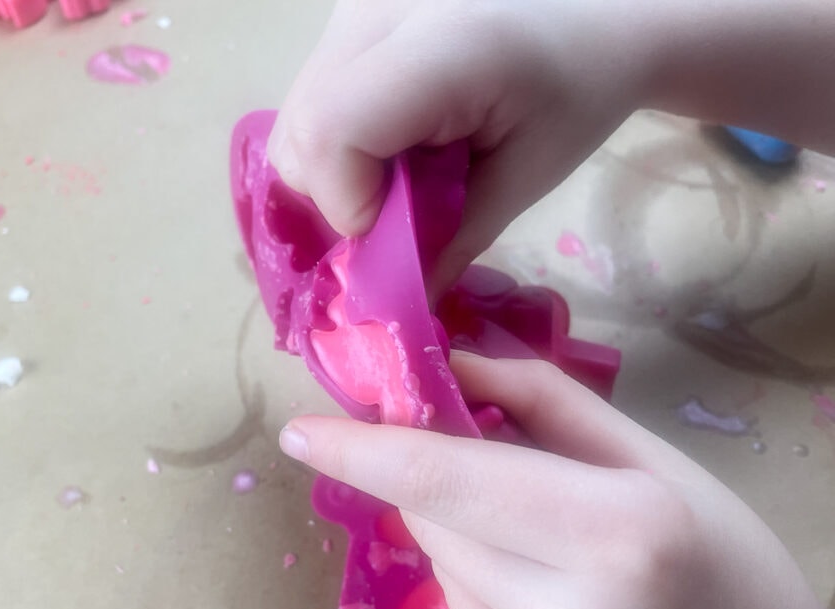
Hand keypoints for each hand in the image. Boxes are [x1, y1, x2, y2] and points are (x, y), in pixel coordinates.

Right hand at [267, 0, 644, 295]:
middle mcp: (377, 13)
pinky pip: (307, 101)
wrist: (594, 13)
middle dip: (335, 198)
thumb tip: (394, 301)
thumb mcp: (526, 176)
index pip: (333, 134)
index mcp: (441, 46)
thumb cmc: (578, 92)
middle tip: (401, 210)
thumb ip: (454, 241)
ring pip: (292, 120)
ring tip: (401, 172)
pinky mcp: (345, 16)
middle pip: (299, 132)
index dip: (351, 204)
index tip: (403, 231)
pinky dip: (335, 145)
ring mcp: (353, 8)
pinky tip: (393, 142)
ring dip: (331, 173)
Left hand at [279, 352, 834, 608]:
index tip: (298, 428)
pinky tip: (551, 603)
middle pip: (436, 515)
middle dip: (444, 476)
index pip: (450, 480)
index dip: (363, 448)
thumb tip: (449, 371)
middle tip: (499, 462)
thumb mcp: (657, 464)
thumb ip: (548, 404)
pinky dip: (485, 586)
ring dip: (469, 533)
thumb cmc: (730, 568)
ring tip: (551, 548)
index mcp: (621, 539)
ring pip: (443, 564)